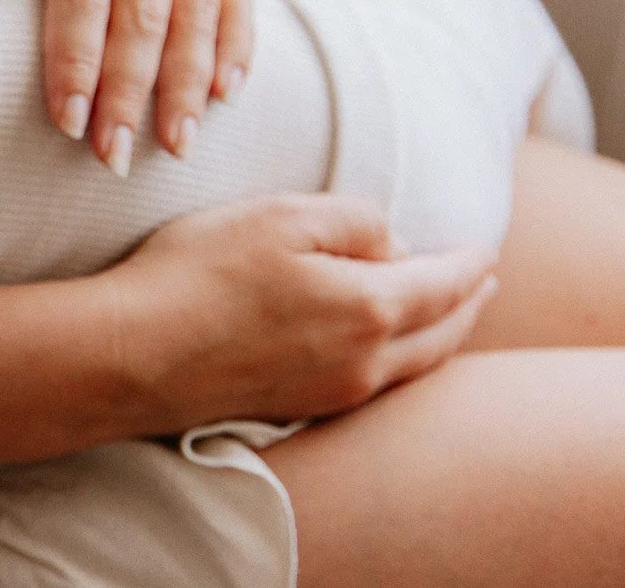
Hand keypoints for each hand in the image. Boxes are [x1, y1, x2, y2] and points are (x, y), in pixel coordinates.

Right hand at [105, 194, 499, 430]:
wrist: (134, 355)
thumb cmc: (200, 273)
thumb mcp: (280, 216)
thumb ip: (353, 220)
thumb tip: (395, 244)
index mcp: (371, 307)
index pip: (444, 284)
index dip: (471, 264)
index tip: (489, 250)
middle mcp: (365, 360)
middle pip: (441, 334)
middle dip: (469, 305)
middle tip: (484, 283)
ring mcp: (332, 393)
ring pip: (412, 367)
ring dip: (440, 337)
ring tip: (449, 316)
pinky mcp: (297, 409)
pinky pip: (377, 385)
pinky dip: (403, 362)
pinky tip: (385, 351)